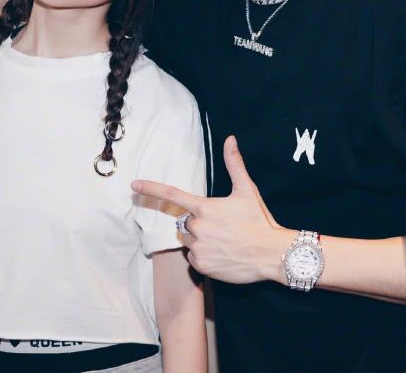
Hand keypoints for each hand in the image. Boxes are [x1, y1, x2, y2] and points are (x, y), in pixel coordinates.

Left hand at [132, 135, 295, 283]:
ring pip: (189, 242)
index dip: (151, 189)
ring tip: (225, 242)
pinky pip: (194, 259)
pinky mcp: (201, 265)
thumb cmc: (258, 221)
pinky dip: (204, 258)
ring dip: (202, 241)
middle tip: (224, 228)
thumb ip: (234, 164)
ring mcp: (198, 247)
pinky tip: (223, 255)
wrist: (271, 254)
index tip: (134, 185)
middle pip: (186, 223)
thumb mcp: (247, 190)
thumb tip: (230, 139)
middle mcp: (197, 227)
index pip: (172, 195)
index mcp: (204, 207)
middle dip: (200, 224)